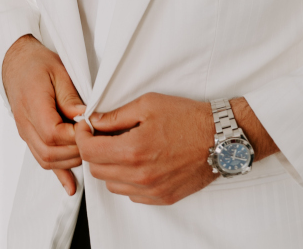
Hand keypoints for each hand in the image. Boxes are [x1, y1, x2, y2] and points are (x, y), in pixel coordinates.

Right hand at [2, 34, 85, 195]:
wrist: (16, 62)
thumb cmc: (36, 63)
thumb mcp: (58, 71)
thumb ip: (70, 97)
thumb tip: (84, 117)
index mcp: (33, 104)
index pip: (53, 133)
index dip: (75, 137)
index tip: (91, 128)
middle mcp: (26, 123)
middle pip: (50, 152)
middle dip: (77, 150)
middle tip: (95, 140)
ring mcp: (26, 132)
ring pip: (47, 159)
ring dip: (71, 160)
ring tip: (90, 151)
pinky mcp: (30, 136)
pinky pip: (42, 160)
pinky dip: (59, 175)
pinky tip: (72, 187)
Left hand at [75, 92, 217, 204]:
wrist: (221, 138)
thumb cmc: (188, 117)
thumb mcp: (149, 104)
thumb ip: (116, 115)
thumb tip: (93, 121)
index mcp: (133, 149)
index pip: (89, 151)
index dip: (82, 137)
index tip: (86, 127)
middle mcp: (140, 174)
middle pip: (97, 170)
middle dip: (94, 151)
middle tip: (103, 136)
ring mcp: (152, 190)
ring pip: (112, 185)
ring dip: (110, 167)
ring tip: (123, 149)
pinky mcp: (162, 197)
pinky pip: (131, 194)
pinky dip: (128, 180)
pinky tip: (139, 163)